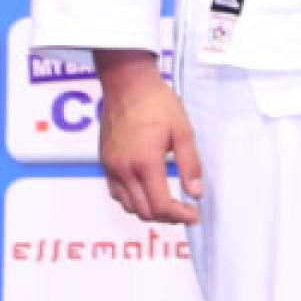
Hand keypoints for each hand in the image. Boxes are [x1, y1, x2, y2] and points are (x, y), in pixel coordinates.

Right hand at [95, 49, 205, 224]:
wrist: (128, 84)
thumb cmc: (157, 103)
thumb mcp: (183, 131)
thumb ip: (190, 165)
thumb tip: (195, 193)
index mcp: (145, 163)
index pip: (161, 206)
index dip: (180, 216)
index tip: (193, 214)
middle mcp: (124, 170)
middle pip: (144, 211)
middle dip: (167, 217)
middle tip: (184, 210)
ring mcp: (111, 167)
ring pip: (128, 205)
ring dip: (149, 210)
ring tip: (168, 204)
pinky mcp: (105, 162)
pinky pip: (116, 193)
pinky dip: (132, 200)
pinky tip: (147, 192)